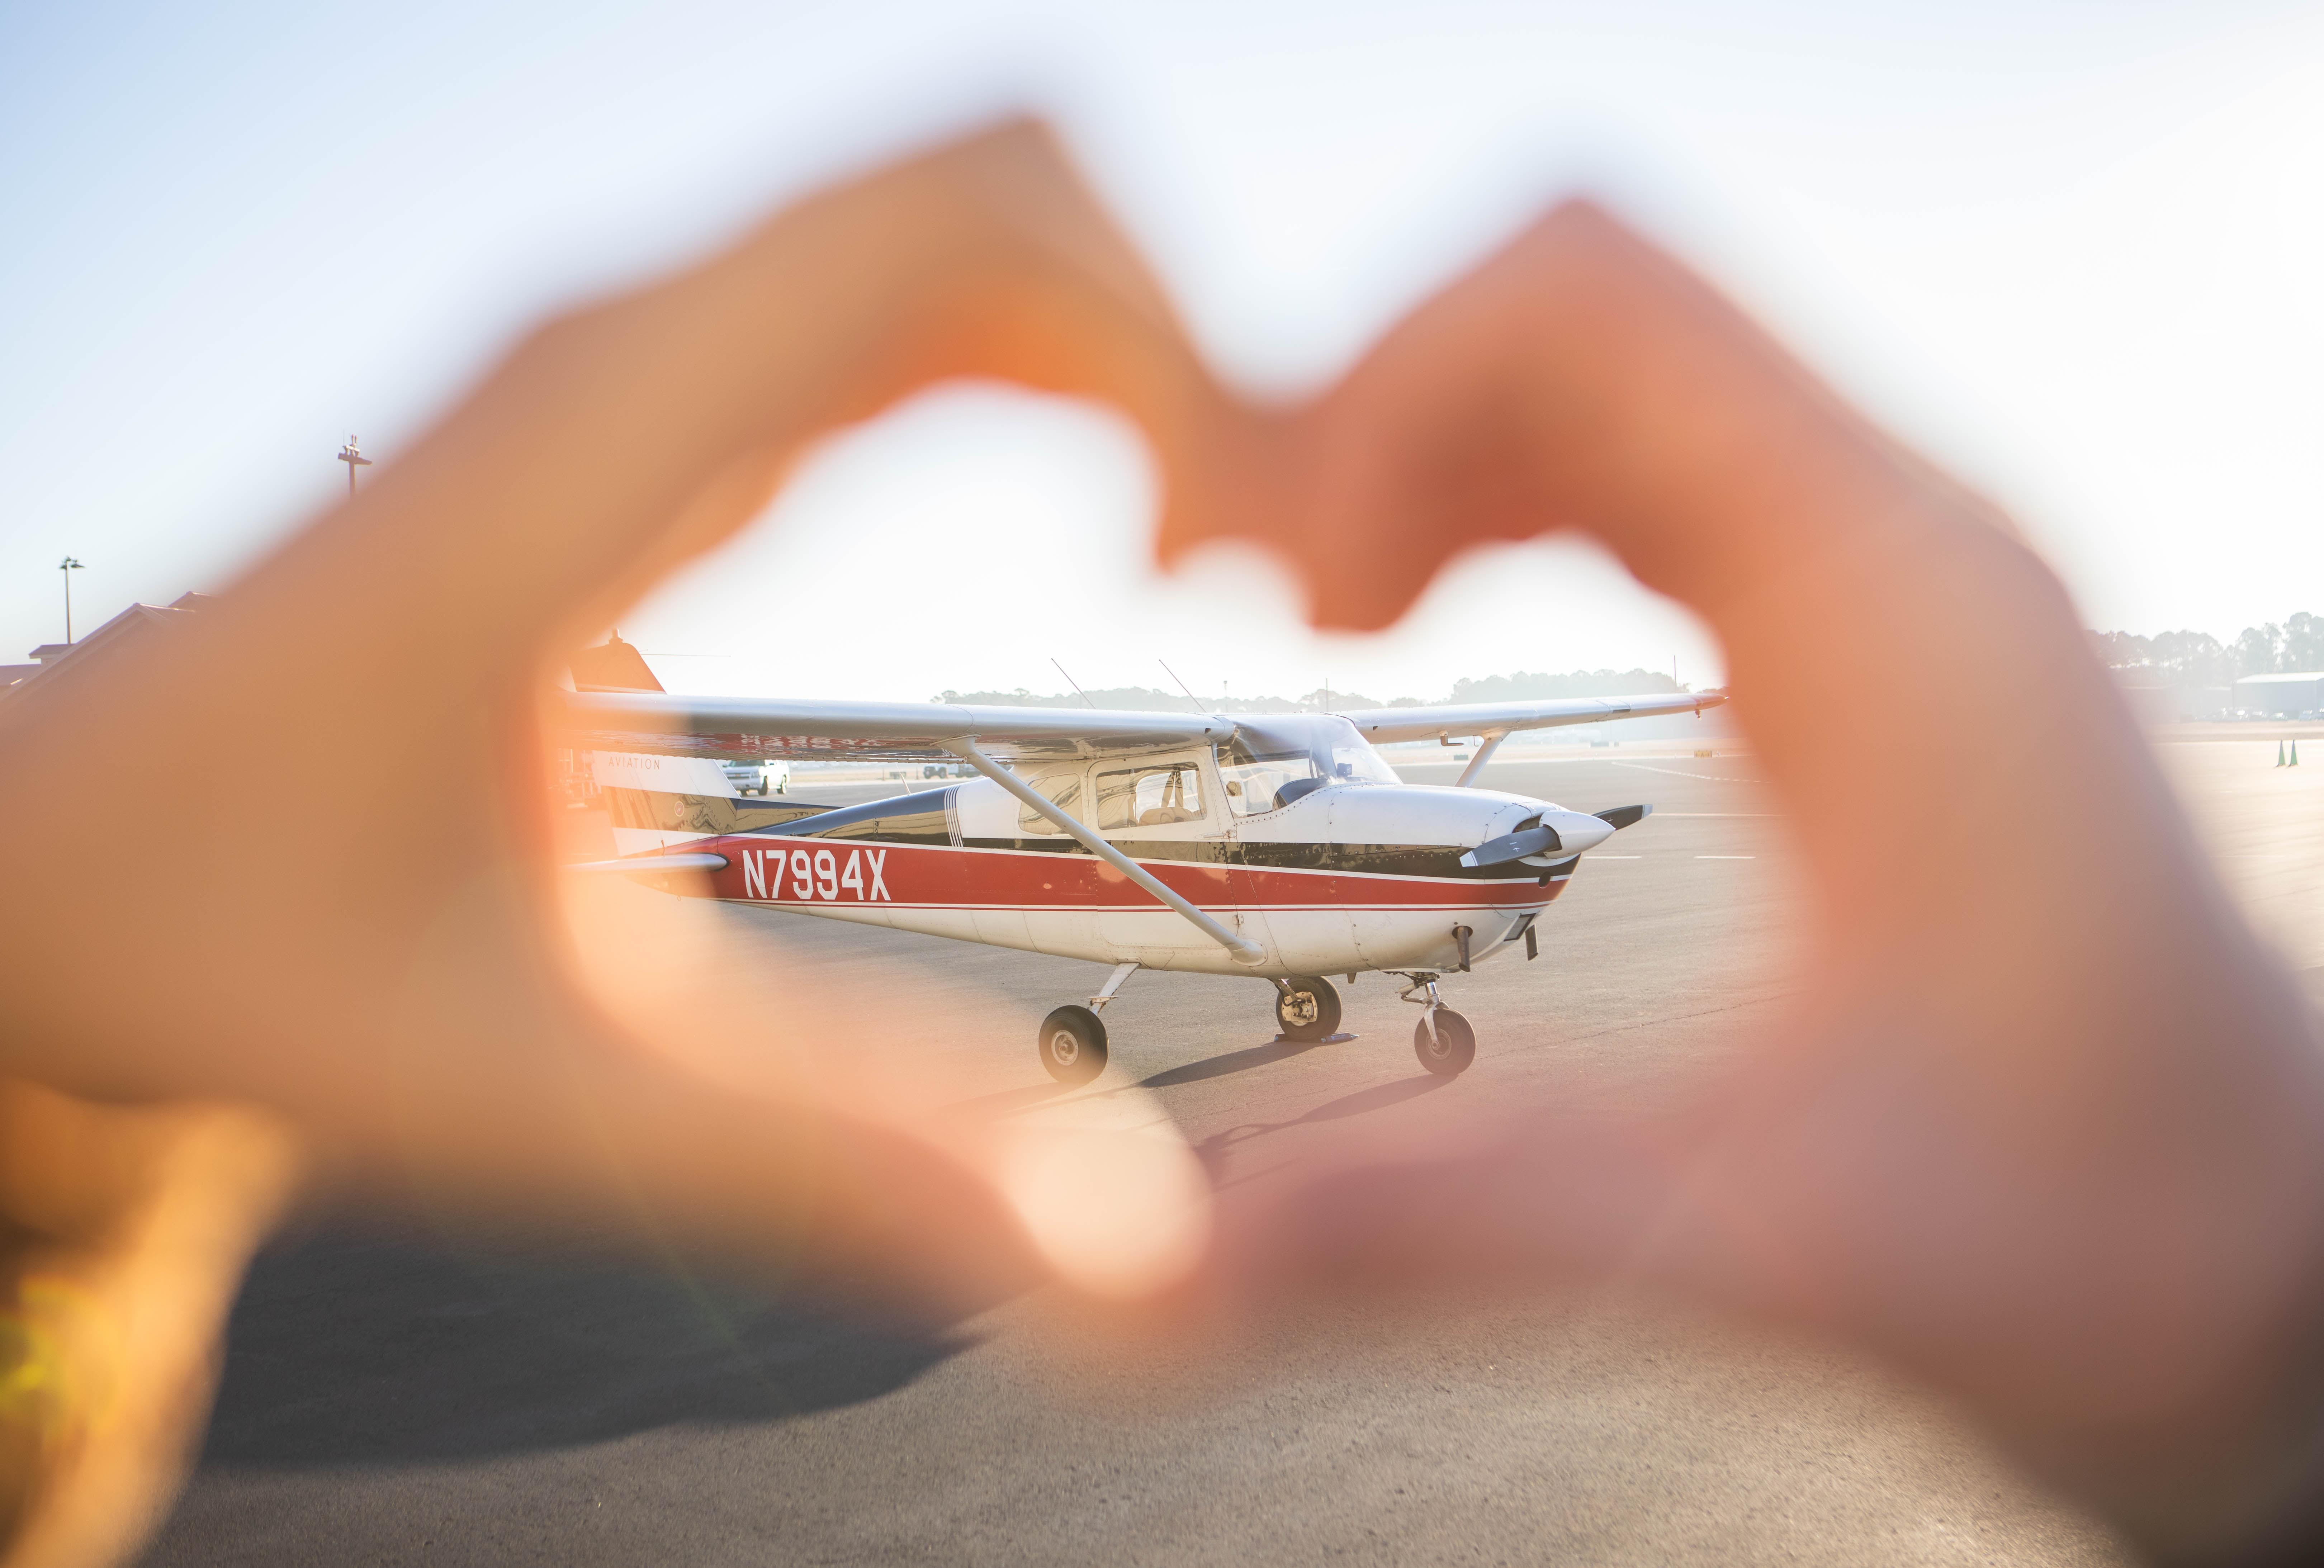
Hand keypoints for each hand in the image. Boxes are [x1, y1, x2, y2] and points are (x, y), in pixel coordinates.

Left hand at [0, 120, 1243, 1565]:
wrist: (50, 853)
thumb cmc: (232, 934)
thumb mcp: (526, 1079)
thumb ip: (810, 1152)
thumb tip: (1083, 1241)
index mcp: (592, 454)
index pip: (953, 227)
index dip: (1159, 334)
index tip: (1221, 546)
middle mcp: (619, 358)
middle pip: (992, 182)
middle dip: (1178, 331)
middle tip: (1241, 555)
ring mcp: (638, 365)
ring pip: (962, 227)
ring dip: (1126, 347)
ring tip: (1195, 546)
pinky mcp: (661, 410)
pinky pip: (910, 307)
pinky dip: (1054, 372)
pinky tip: (1100, 516)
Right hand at [1173, 204, 2323, 1556]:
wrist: (2270, 1258)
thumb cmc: (2098, 1227)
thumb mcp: (1760, 1235)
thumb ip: (1453, 1224)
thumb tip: (1177, 1268)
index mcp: (1885, 596)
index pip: (1585, 301)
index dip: (1382, 398)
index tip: (1293, 591)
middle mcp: (1893, 534)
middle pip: (1570, 308)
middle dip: (1376, 410)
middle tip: (1266, 593)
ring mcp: (1881, 568)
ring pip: (1602, 372)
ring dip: (1431, 448)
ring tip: (1326, 608)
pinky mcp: (1857, 628)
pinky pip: (1644, 469)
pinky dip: (1501, 502)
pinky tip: (1434, 620)